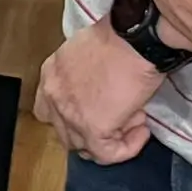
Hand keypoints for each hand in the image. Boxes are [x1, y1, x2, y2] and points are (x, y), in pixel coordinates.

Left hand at [33, 18, 163, 164]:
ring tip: (135, 118)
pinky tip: (142, 131)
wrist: (135, 38)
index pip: (49, 109)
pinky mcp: (91, 129)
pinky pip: (107, 153)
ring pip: (84, 146)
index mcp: (51, 74)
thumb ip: (84, 76)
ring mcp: (68, 114)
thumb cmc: (121, 37)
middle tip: (121, 117)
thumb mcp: (88, 51)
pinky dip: (128, 147)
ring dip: (112, 137)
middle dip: (92, 130)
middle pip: (65, 131)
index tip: (99, 108)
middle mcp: (53, 96)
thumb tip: (100, 92)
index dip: (73, 116)